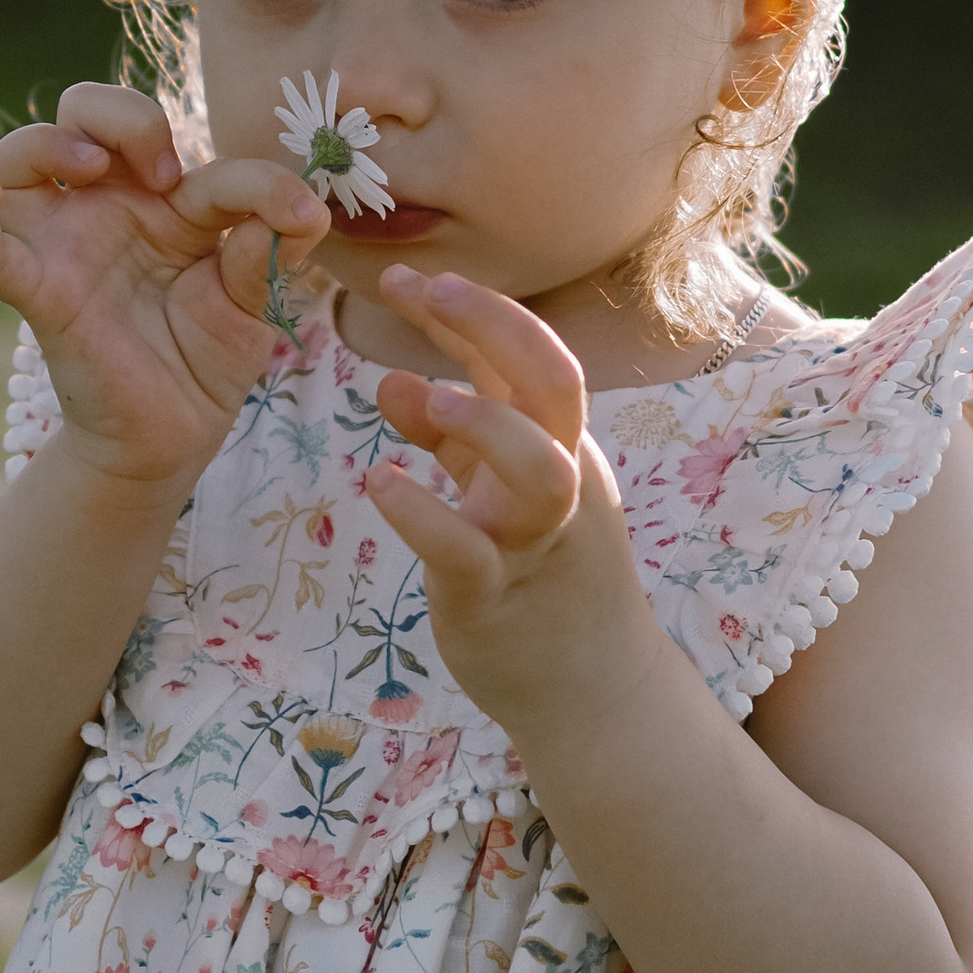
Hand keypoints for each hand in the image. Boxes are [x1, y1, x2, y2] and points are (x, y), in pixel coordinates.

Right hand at [0, 84, 327, 490]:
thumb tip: (306, 214)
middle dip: (124, 116)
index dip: (252, 177)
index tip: (297, 217)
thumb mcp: (252, 300)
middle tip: (166, 174)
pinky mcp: (38, 292)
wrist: (174, 436)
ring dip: (52, 142)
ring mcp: (64, 244)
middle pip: (82, 111)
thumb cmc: (205, 358)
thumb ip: (267, 251)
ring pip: (21, 155)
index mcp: (161, 200)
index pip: (196, 154)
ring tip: (93, 168)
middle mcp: (105, 207)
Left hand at [364, 267, 653, 732]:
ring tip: (410, 392)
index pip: (535, 357)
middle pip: (553, 385)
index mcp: (563, 450)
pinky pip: (467, 551)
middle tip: (423, 289)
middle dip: (493, 326)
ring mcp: (536, 543)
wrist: (594, 693)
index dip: (476, 311)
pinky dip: (422, 513)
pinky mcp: (499, 599)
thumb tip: (397, 382)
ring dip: (479, 421)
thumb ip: (454, 439)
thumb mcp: (500, 497)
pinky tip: (377, 485)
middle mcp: (563, 486)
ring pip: (535, 469)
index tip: (408, 280)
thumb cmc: (544, 581)